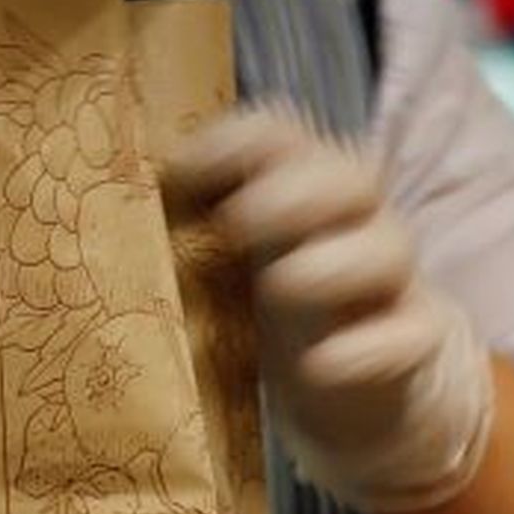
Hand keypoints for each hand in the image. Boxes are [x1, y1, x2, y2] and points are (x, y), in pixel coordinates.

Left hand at [162, 110, 495, 513]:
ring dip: (333, 262)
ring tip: (281, 285)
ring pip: (387, 250)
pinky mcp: (410, 343)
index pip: (281, 136)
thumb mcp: (229, 267)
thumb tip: (102, 231)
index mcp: (300, 187)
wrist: (356, 378)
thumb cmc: (272, 309)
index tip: (178, 172)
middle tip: (239, 221)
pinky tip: (321, 365)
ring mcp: (389, 282)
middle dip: (295, 191)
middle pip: (350, 177)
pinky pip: (405, 336)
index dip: (235, 142)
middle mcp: (353, 222)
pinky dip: (364, 349)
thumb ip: (187, 242)